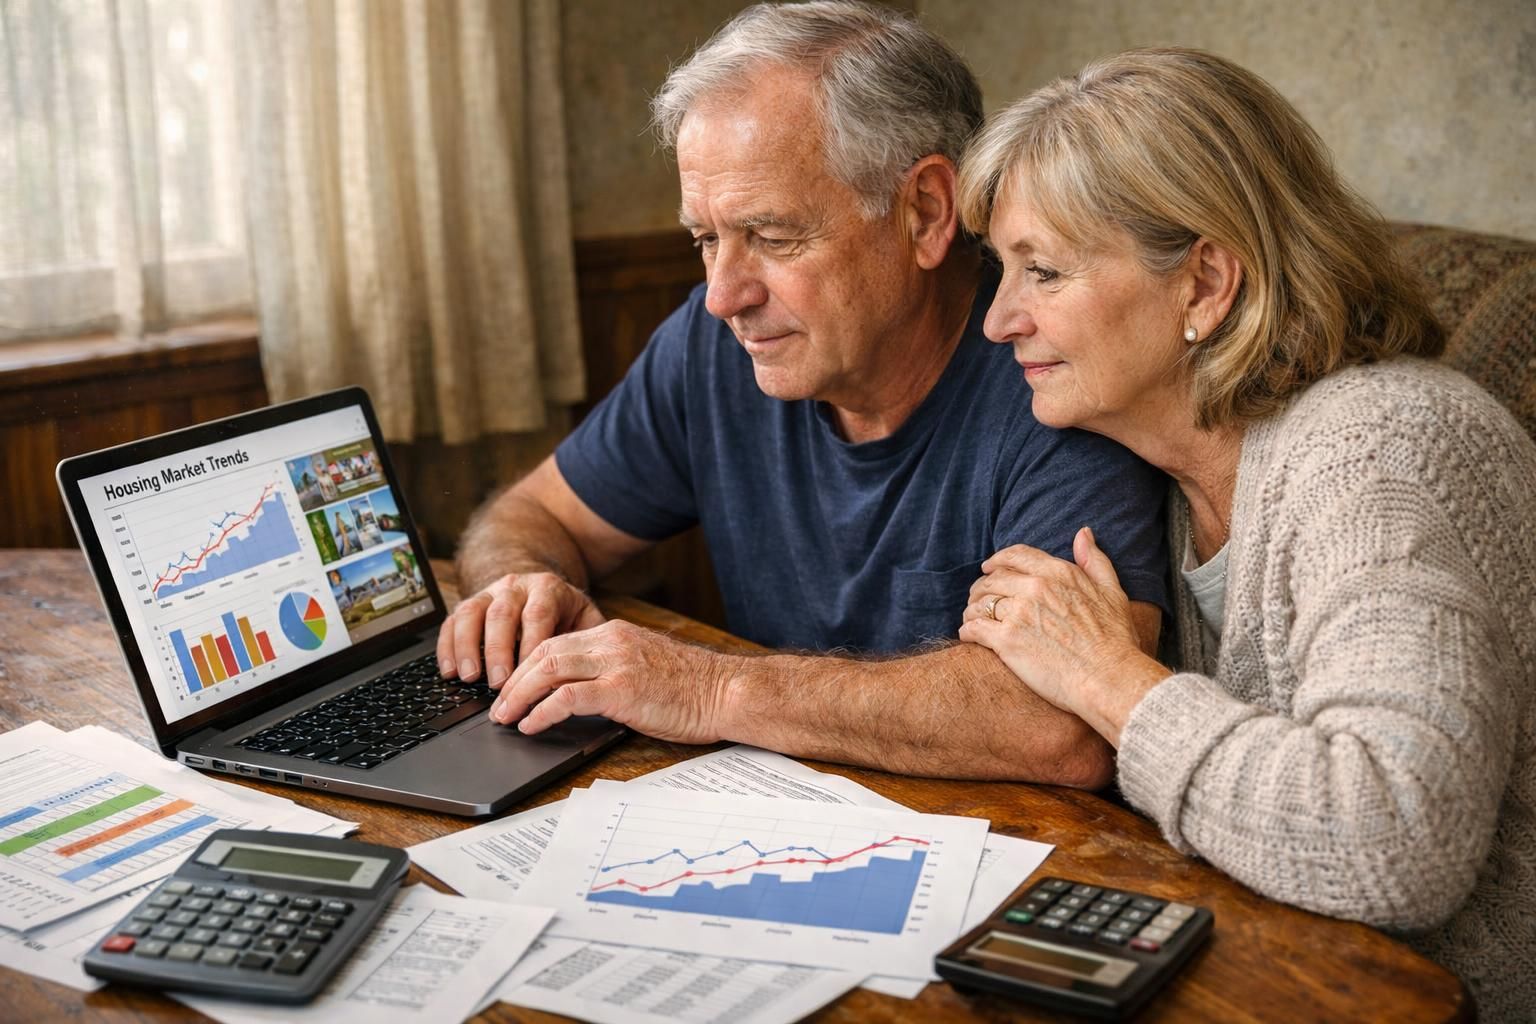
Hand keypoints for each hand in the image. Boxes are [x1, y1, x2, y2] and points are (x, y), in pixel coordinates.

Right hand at [436, 571, 605, 686]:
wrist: (543, 589)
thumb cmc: (567, 615)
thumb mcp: (586, 620)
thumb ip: (588, 640)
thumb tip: (589, 671)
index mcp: (547, 589)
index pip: (538, 614)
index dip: (530, 645)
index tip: (528, 675)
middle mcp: (515, 586)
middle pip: (502, 614)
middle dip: (498, 650)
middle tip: (498, 683)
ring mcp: (489, 593)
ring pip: (471, 613)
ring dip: (467, 647)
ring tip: (469, 677)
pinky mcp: (470, 604)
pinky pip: (452, 621)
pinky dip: (447, 646)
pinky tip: (449, 670)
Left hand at [488, 620, 734, 743]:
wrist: (727, 692)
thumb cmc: (693, 689)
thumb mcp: (645, 668)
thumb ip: (611, 672)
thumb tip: (577, 695)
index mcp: (615, 634)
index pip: (555, 643)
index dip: (526, 666)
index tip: (511, 688)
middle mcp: (611, 642)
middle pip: (543, 652)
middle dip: (513, 680)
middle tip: (497, 706)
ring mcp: (616, 663)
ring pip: (548, 669)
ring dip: (519, 695)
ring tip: (505, 717)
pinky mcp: (622, 689)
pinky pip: (567, 697)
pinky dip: (542, 711)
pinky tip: (531, 725)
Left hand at [960, 528, 1155, 733]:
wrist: (1108, 678)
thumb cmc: (1115, 640)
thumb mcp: (1112, 592)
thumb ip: (1094, 560)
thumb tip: (1083, 533)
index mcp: (1058, 573)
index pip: (1015, 556)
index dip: (997, 561)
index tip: (988, 568)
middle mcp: (1035, 587)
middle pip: (993, 579)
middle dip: (982, 588)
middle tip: (978, 599)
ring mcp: (1019, 613)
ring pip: (980, 603)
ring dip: (972, 609)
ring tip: (972, 618)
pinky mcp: (1006, 640)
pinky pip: (974, 627)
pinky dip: (967, 630)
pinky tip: (969, 635)